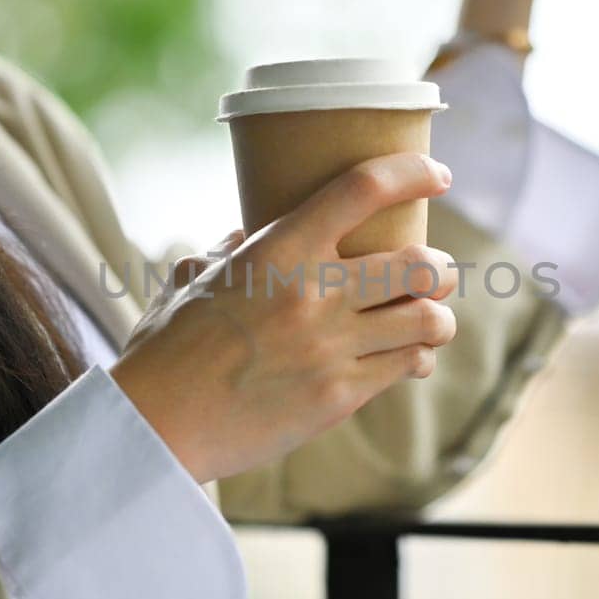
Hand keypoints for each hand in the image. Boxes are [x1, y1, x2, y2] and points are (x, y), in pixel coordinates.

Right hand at [109, 153, 460, 483]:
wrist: (158, 424)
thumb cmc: (167, 348)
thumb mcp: (193, 280)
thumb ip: (228, 252)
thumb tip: (243, 235)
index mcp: (278, 251)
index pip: (363, 189)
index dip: (412, 173)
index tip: (437, 177)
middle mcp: (313, 295)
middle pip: (420, 264)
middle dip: (440, 268)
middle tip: (433, 273)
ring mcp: (330, 349)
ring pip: (428, 320)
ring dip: (438, 318)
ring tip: (429, 319)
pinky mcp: (338, 398)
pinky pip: (406, 365)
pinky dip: (416, 357)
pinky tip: (407, 356)